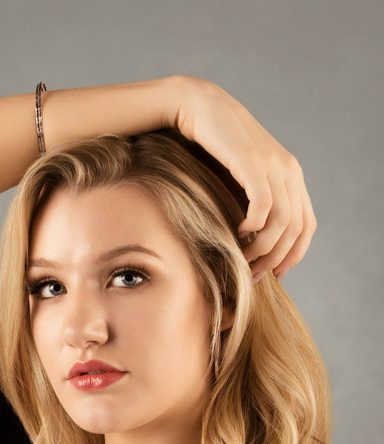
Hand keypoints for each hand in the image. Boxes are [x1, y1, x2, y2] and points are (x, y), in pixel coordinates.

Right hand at [168, 76, 316, 280]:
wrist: (199, 107)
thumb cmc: (214, 148)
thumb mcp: (241, 180)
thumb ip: (254, 204)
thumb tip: (253, 244)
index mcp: (291, 176)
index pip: (307, 226)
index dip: (294, 255)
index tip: (273, 274)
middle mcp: (289, 170)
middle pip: (296, 229)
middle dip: (276, 259)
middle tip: (253, 274)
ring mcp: (273, 164)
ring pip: (282, 221)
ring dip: (263, 248)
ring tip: (243, 258)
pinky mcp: (252, 162)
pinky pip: (263, 205)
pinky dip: (253, 225)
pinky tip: (238, 231)